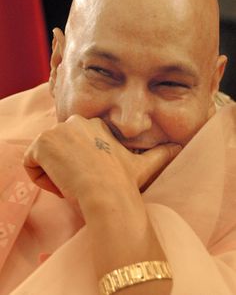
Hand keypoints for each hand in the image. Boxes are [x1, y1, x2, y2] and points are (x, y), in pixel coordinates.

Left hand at [23, 115, 180, 201]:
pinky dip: (42, 179)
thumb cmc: (124, 182)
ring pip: (46, 157)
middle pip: (59, 151)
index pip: (74, 146)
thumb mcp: (144, 166)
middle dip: (66, 169)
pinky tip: (61, 185)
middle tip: (82, 184)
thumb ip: (162, 153)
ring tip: (73, 185)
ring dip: (55, 175)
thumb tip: (180, 148)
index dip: (80, 166)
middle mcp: (75, 122)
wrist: (107, 194)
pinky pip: (32, 163)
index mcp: (95, 126)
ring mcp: (57, 130)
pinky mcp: (42, 143)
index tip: (91, 179)